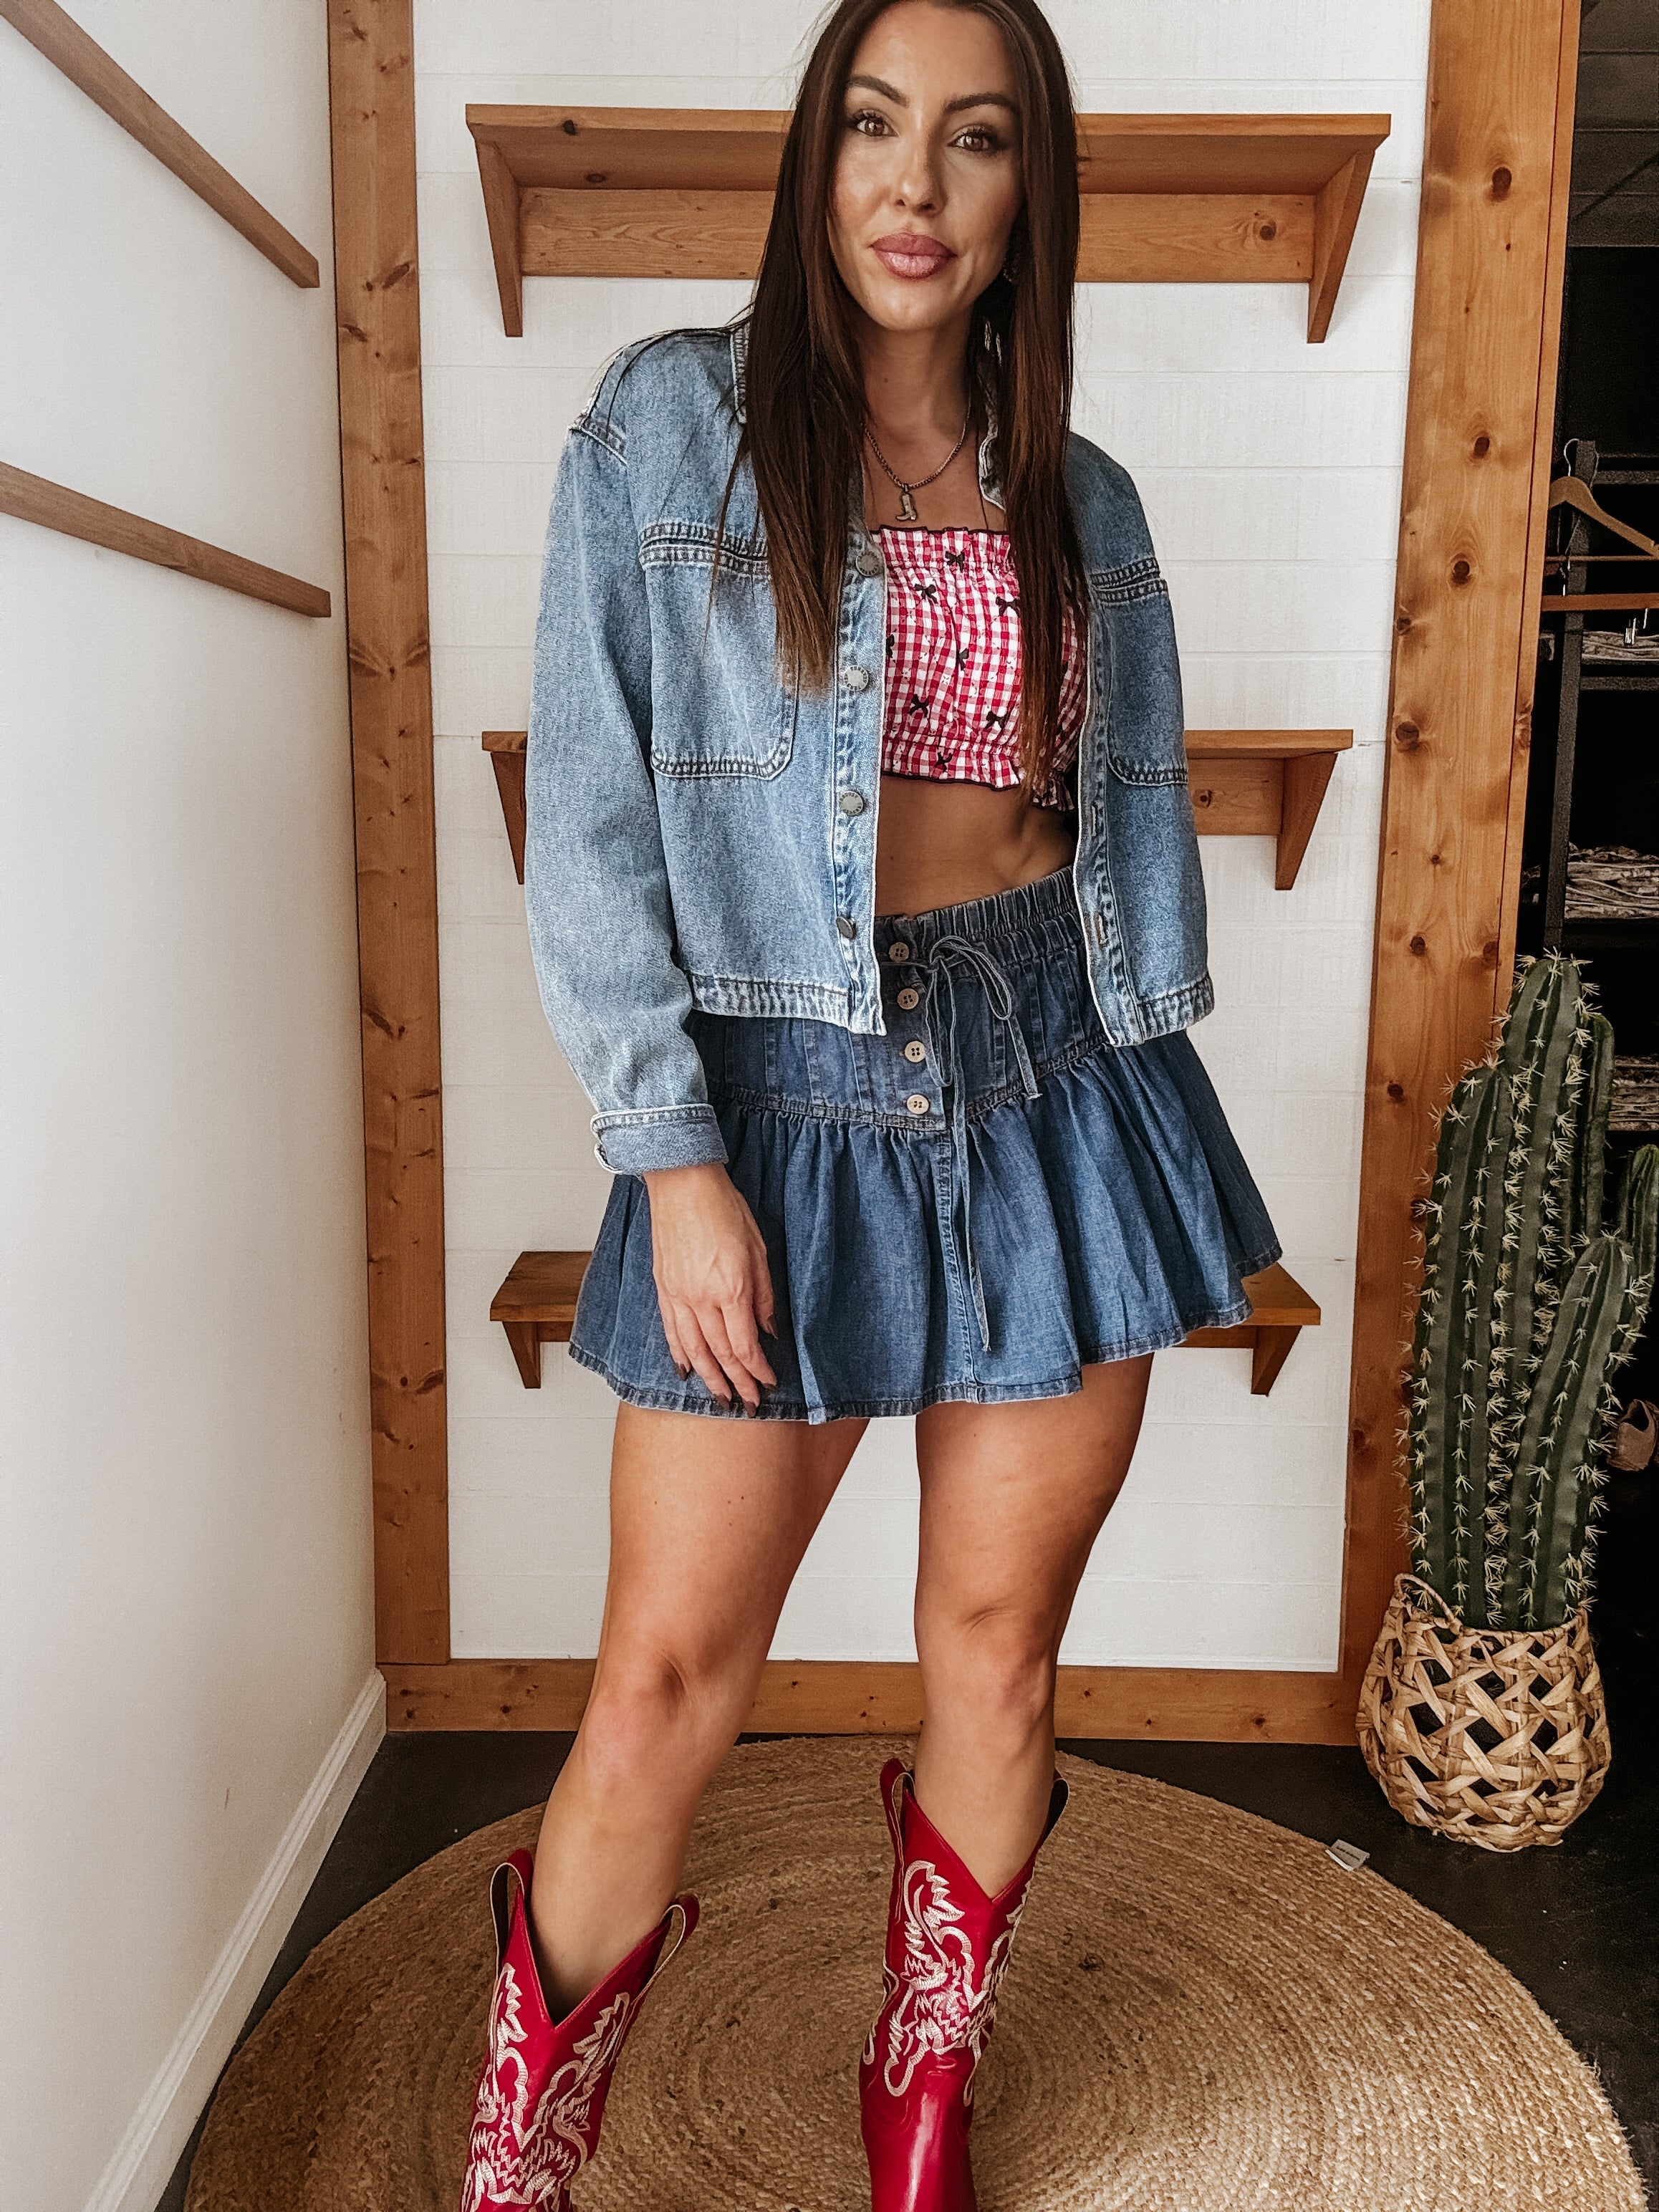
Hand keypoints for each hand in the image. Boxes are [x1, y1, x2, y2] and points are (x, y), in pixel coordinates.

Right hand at [641, 1163, 778, 1412]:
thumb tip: (769, 1330)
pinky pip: (671, 1332)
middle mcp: (702, 1298)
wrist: (682, 1183)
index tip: (770, 1383)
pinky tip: (687, 1372)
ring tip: (720, 1398)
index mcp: (731, 1288)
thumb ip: (764, 1294)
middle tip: (747, 1405)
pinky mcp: (663, 1288)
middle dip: (737, 1383)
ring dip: (709, 1378)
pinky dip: (679, 1355)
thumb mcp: (758, 1248)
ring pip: (693, 1350)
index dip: (758, 1369)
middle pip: (720, 1354)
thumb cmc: (723, 1207)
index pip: (745, 1344)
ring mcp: (678, 1295)